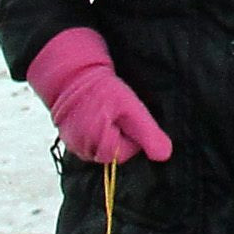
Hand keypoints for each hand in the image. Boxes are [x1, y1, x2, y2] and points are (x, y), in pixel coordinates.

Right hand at [27, 28, 171, 165]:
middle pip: (115, 152)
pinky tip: (97, 116)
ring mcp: (74, 147)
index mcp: (100, 148)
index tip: (129, 116)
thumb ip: (148, 134)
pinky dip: (96, 131)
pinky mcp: (69, 139)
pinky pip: (90, 142)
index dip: (134, 134)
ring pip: (102, 147)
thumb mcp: (132, 109)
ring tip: (107, 112)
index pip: (128, 152)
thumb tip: (164, 156)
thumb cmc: (101, 91)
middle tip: (117, 112)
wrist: (72, 77)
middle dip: (121, 134)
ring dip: (108, 132)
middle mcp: (84, 152)